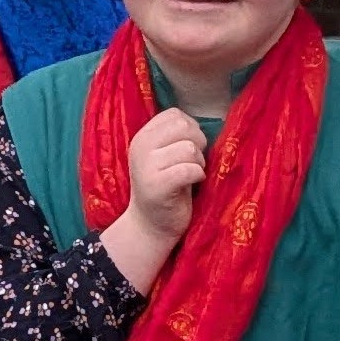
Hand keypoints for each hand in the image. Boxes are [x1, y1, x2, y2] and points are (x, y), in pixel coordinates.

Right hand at [99, 110, 205, 291]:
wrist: (151, 225)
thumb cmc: (166, 187)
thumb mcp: (164, 155)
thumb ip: (175, 136)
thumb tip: (200, 126)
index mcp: (142, 136)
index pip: (175, 115)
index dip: (190, 129)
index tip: (186, 149)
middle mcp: (140, 147)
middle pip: (184, 127)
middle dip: (197, 144)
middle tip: (192, 163)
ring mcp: (146, 166)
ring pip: (189, 149)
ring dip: (199, 162)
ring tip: (191, 175)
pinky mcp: (157, 186)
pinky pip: (189, 169)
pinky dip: (198, 176)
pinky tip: (193, 184)